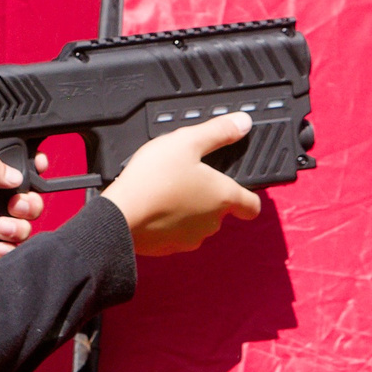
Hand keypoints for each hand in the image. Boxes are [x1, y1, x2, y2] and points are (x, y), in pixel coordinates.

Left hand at [0, 151, 48, 274]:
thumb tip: (16, 176)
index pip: (14, 166)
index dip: (31, 167)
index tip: (38, 169)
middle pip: (26, 198)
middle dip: (29, 202)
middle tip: (15, 206)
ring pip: (23, 225)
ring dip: (19, 228)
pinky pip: (10, 249)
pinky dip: (10, 250)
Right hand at [101, 114, 260, 255]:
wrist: (119, 216)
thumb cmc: (154, 178)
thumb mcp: (186, 141)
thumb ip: (218, 132)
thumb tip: (243, 123)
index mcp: (223, 197)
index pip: (252, 205)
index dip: (248, 195)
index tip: (238, 186)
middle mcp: (212, 222)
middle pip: (221, 210)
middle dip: (208, 195)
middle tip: (187, 176)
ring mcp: (190, 239)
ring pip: (198, 223)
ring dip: (188, 209)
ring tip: (167, 190)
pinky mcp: (169, 248)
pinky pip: (175, 234)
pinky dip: (169, 222)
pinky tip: (154, 207)